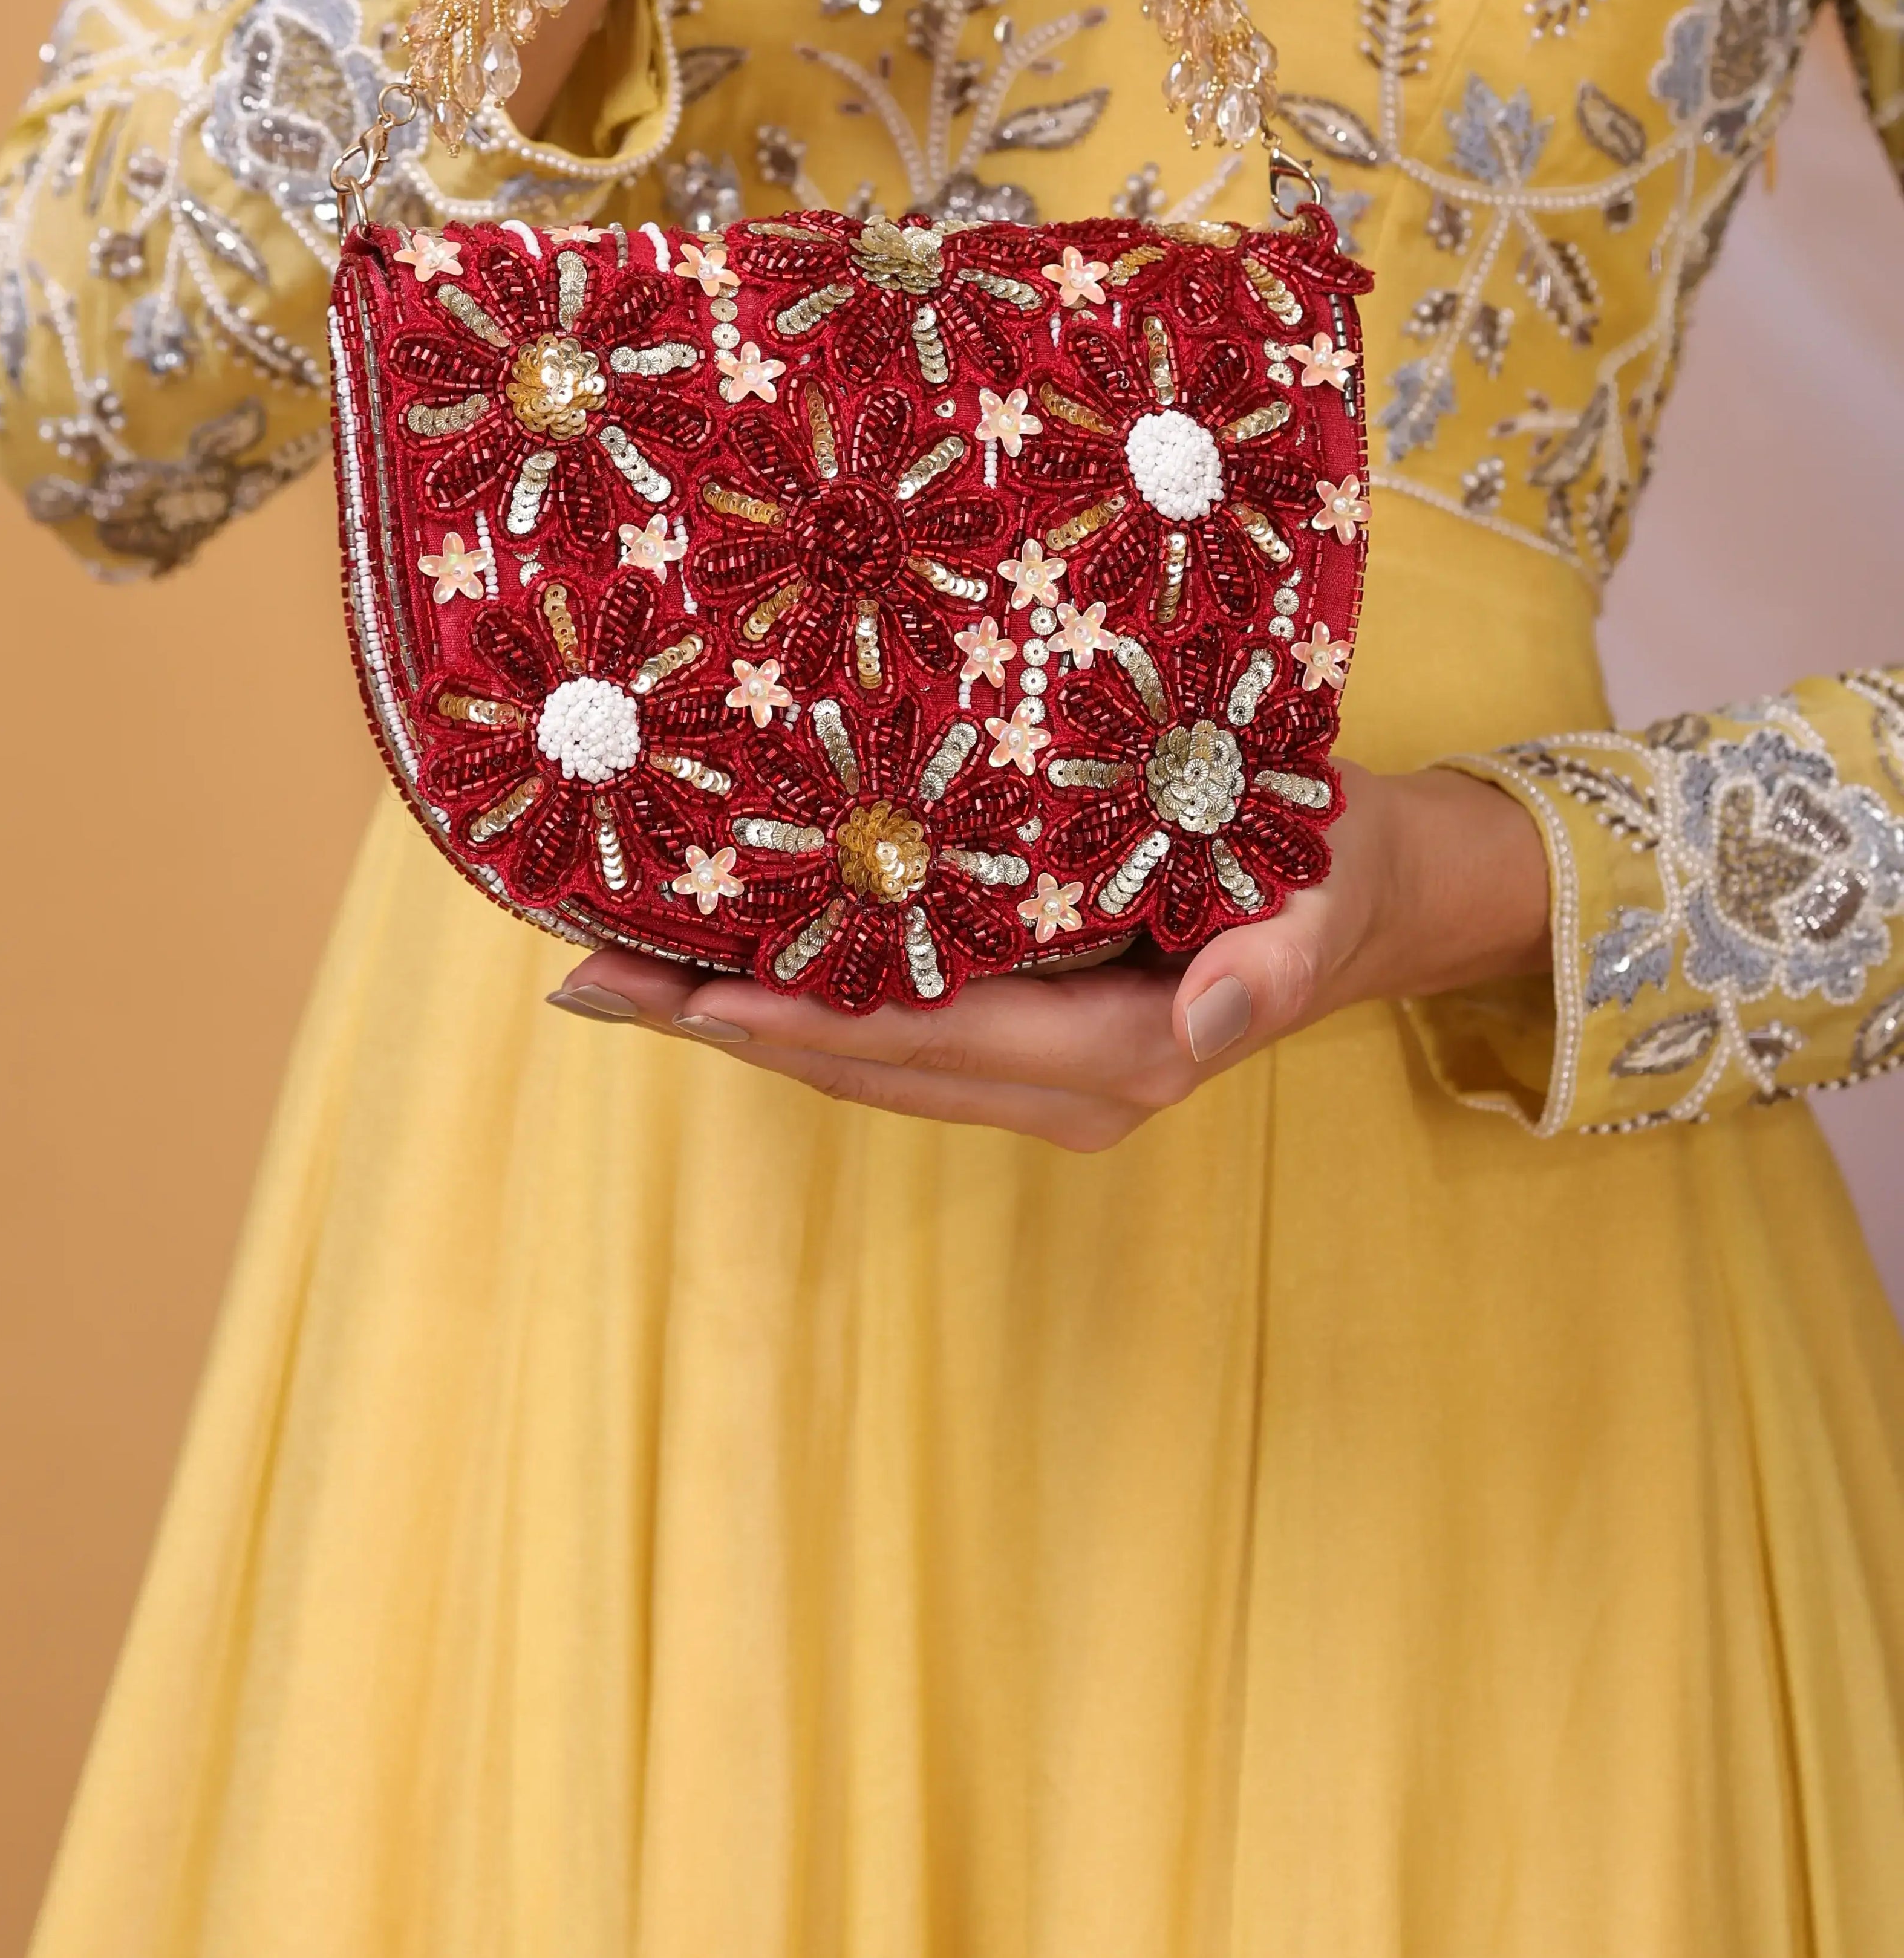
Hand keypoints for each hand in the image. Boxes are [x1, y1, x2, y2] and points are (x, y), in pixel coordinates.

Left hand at [548, 766, 1551, 1151]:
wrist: (1368, 895)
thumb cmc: (1333, 875)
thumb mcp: (1321, 906)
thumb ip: (1272, 971)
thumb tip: (1218, 1021)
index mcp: (1122, 1056)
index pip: (935, 1040)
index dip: (815, 1022)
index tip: (704, 997)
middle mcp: (1061, 1082)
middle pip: (862, 1062)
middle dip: (724, 1025)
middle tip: (588, 977)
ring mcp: (1033, 1066)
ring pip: (855, 1056)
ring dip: (731, 1018)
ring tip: (602, 971)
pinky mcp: (1017, 1035)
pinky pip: (883, 1030)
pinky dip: (789, 1000)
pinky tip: (703, 961)